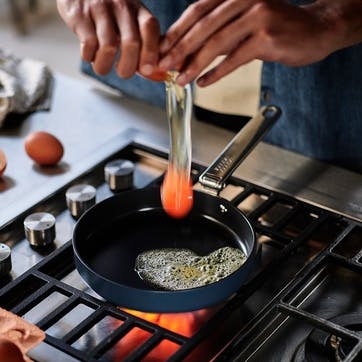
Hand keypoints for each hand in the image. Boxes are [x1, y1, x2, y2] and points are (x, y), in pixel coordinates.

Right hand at [56, 0, 160, 77]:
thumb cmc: (108, 14)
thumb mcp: (129, 20)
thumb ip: (143, 42)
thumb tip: (151, 70)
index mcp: (137, 9)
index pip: (150, 28)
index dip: (151, 51)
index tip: (147, 70)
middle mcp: (120, 5)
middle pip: (131, 42)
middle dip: (128, 66)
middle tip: (123, 73)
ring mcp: (100, 8)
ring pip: (108, 46)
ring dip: (105, 65)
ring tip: (102, 67)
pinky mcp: (80, 14)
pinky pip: (88, 44)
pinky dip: (89, 56)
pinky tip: (89, 55)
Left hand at [158, 0, 361, 85]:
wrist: (315, 29)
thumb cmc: (276, 27)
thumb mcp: (243, 24)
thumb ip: (218, 34)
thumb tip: (186, 54)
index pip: (197, 11)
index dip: (176, 32)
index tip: (160, 50)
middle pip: (203, 26)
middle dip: (179, 49)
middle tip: (164, 67)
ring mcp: (257, 15)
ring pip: (217, 43)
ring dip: (195, 64)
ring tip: (180, 80)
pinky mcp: (267, 36)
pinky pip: (235, 58)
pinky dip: (217, 72)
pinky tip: (203, 83)